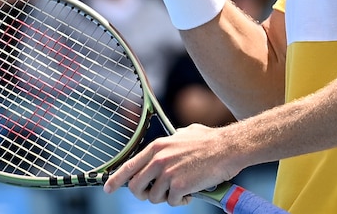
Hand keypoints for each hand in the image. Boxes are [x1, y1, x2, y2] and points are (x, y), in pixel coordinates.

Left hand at [103, 124, 241, 206]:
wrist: (228, 147)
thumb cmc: (210, 140)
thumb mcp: (185, 133)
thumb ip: (172, 141)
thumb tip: (169, 143)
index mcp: (157, 147)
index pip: (129, 166)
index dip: (116, 179)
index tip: (108, 188)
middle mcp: (158, 159)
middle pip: (136, 187)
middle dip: (143, 194)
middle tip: (155, 193)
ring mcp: (168, 173)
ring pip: (154, 197)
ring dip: (166, 198)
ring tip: (180, 190)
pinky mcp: (179, 186)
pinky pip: (172, 202)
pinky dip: (181, 201)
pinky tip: (191, 192)